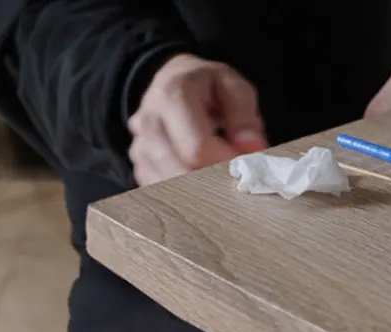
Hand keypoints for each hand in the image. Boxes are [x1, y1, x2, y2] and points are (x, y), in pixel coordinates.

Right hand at [128, 54, 267, 185]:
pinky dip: (182, 193)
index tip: (245, 164)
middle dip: (210, 181)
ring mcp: (138, 145)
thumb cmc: (207, 85)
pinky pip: (158, 190)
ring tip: (217, 177)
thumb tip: (252, 149)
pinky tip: (199, 181)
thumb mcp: (234, 87)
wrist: (172, 81)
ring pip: (165, 185)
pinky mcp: (139, 164)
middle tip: (232, 176)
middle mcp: (148, 121)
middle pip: (177, 171)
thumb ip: (244, 117)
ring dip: (196, 190)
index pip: (197, 147)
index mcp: (173, 95)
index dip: (225, 162)